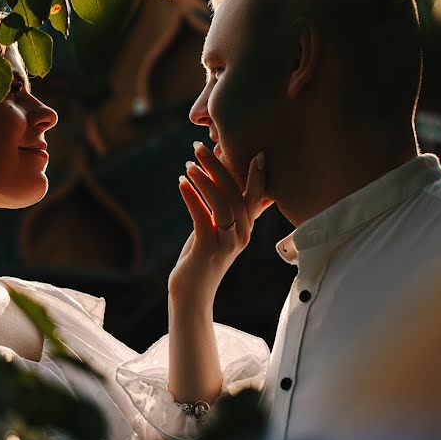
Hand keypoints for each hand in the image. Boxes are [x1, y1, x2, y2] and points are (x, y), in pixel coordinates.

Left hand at [168, 142, 272, 310]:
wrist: (192, 293)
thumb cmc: (201, 256)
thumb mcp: (216, 228)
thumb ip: (223, 206)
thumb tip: (219, 174)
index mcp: (247, 227)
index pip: (258, 196)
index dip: (258, 175)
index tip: (256, 152)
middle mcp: (243, 234)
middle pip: (236, 194)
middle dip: (219, 166)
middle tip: (199, 146)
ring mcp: (227, 243)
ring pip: (222, 204)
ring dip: (205, 179)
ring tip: (189, 163)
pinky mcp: (208, 250)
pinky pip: (202, 218)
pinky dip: (192, 197)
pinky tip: (181, 183)